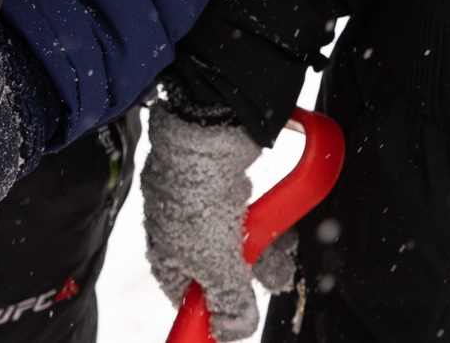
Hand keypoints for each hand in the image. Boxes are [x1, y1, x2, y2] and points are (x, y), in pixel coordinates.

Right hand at [141, 101, 269, 338]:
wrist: (210, 127)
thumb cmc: (197, 192)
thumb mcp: (214, 260)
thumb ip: (227, 300)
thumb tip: (233, 331)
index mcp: (165, 251)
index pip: (184, 294)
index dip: (208, 310)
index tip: (232, 322)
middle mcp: (181, 227)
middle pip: (219, 268)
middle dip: (250, 277)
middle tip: (274, 278)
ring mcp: (204, 203)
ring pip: (240, 239)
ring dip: (266, 249)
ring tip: (283, 251)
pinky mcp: (226, 182)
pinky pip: (250, 212)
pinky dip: (266, 220)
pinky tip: (274, 219)